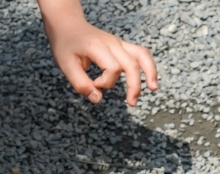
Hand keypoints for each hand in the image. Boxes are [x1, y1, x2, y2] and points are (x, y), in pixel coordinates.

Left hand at [39, 0, 157, 105]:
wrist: (68, 25)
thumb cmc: (66, 45)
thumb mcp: (66, 65)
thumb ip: (81, 84)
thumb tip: (98, 99)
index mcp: (97, 46)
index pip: (112, 68)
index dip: (105, 82)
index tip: (94, 84)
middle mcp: (112, 43)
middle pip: (132, 64)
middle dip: (134, 86)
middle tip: (131, 103)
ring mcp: (119, 43)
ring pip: (143, 55)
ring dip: (150, 73)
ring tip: (153, 88)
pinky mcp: (123, 46)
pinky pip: (142, 54)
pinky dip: (148, 67)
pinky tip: (150, 80)